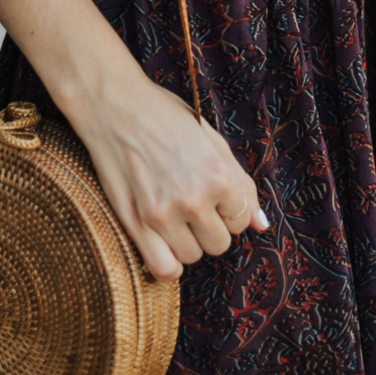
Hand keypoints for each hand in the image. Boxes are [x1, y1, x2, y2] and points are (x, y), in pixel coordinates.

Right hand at [68, 71, 267, 281]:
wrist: (114, 105)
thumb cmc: (164, 117)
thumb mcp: (212, 140)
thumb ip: (241, 184)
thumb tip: (261, 224)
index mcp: (219, 175)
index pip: (240, 221)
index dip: (227, 210)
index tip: (210, 196)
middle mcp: (194, 198)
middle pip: (219, 244)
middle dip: (210, 228)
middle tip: (191, 205)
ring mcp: (163, 214)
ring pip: (192, 256)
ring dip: (187, 242)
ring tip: (173, 216)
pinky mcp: (136, 223)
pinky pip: (164, 269)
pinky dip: (169, 264)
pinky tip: (164, 243)